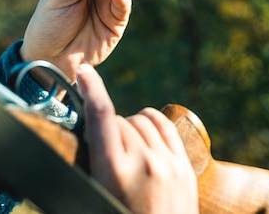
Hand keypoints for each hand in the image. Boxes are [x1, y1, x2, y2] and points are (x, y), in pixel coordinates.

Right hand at [76, 64, 198, 213]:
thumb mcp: (94, 195)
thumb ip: (90, 165)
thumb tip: (84, 138)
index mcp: (114, 171)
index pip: (101, 115)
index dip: (90, 89)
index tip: (84, 73)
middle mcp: (143, 161)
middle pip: (119, 119)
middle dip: (107, 129)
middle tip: (104, 153)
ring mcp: (167, 163)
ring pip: (141, 120)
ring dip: (129, 128)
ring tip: (125, 153)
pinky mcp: (184, 167)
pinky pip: (163, 126)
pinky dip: (150, 126)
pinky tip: (144, 139)